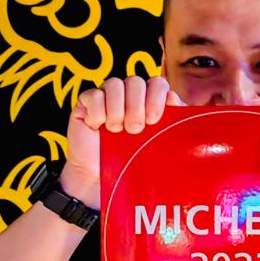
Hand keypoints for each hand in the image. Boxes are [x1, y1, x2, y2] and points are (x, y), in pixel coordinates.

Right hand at [61, 76, 183, 207]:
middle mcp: (128, 95)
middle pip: (135, 81)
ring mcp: (106, 97)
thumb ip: (173, 122)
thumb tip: (174, 97)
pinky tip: (98, 127)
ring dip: (116, 109)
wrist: (102, 179)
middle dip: (136, 106)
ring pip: (113, 84)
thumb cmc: (133, 161)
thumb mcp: (159, 144)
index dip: (156, 97)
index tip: (153, 119)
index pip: (157, 83)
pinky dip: (97, 112)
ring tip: (116, 131)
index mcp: (149, 101)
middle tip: (134, 130)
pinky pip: (93, 95)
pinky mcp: (85, 104)